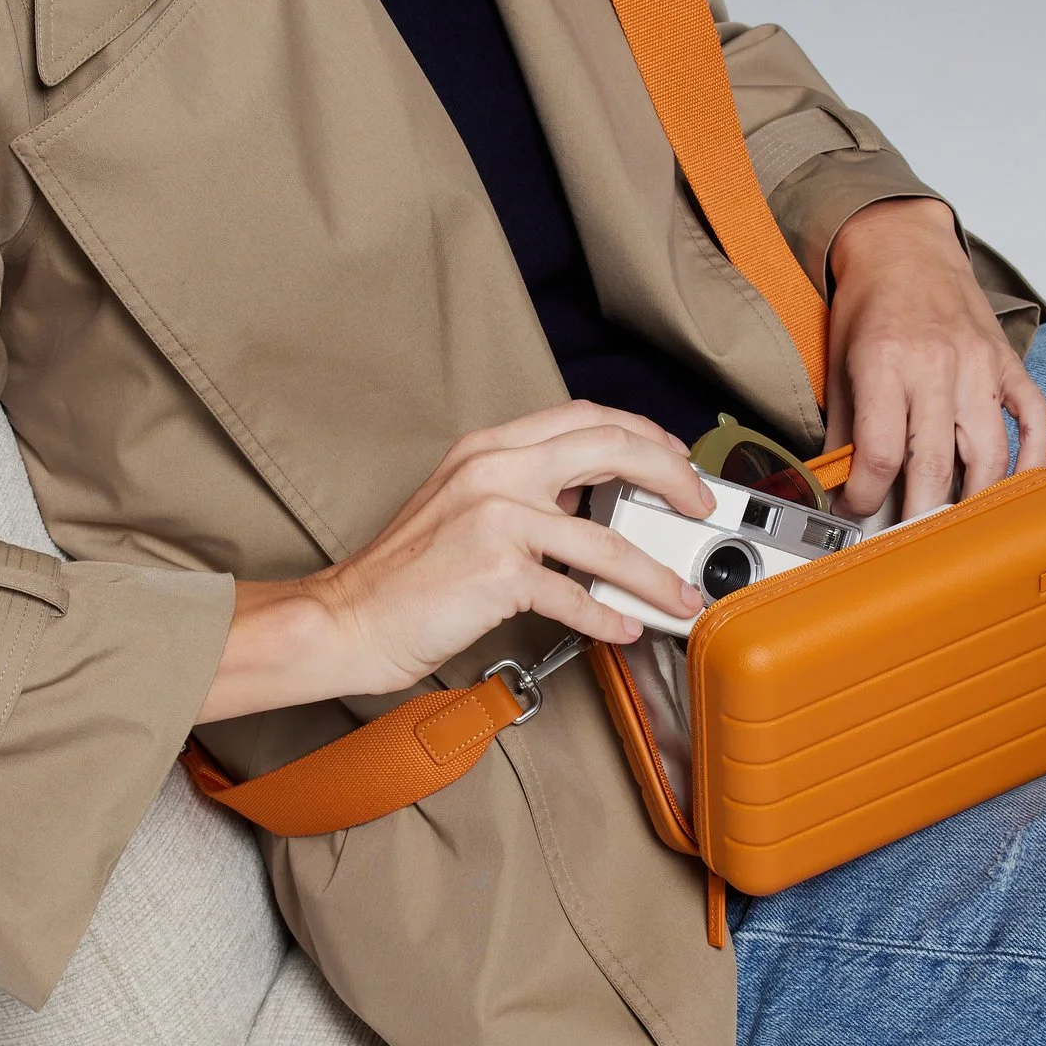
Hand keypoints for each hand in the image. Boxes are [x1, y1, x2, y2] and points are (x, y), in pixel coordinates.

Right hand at [199, 402, 716, 721]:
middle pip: (611, 449)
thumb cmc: (403, 575)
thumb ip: (523, 492)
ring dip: (655, 572)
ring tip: (680, 595)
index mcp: (489, 448)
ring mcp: (495, 518)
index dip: (645, 436)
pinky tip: (626, 627)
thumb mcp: (463, 506)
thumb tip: (592, 505)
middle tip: (698, 508)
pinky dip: (610, 615)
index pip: (586, 418)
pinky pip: (575, 594)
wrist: (347, 617)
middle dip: (672, 477)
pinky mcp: (496, 572)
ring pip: (606, 538)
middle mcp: (495, 470)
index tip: (675, 463)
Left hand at [827, 199, 1045, 520]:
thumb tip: (835, 487)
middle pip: (934, 466)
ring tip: (957, 531)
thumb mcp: (838, 364)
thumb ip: (842, 429)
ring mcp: (979, 365)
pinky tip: (1017, 491)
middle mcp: (937, 366)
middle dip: (919, 518)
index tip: (855, 512)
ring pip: (988, 455)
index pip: (880, 455)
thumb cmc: (869, 305)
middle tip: (908, 545)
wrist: (904, 245)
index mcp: (886, 365)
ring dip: (974, 503)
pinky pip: (1034, 419)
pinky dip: (1034, 460)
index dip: (864, 498)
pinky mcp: (1007, 363)